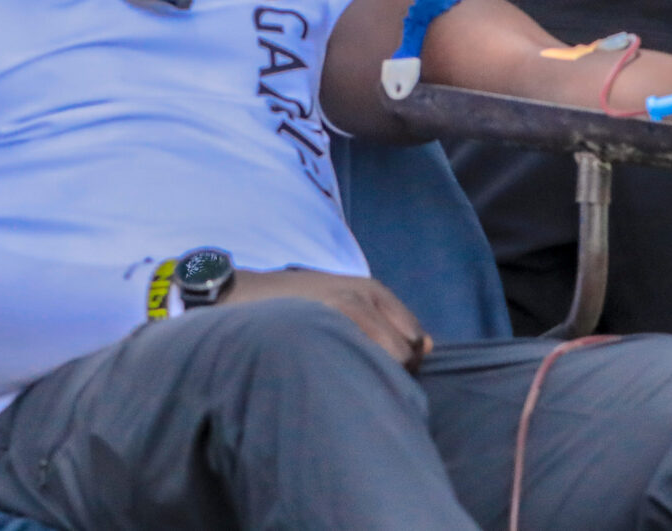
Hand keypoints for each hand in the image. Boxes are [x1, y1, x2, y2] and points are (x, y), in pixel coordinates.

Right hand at [218, 268, 431, 370]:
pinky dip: (353, 380)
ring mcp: (343, 314)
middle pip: (406, 354)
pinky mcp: (322, 332)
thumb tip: (431, 347)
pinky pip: (357, 369)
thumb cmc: (296, 304)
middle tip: (357, 378)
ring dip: (372, 378)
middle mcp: (363, 298)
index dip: (402, 361)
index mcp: (372, 290)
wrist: (240, 296)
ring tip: (343, 380)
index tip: (374, 369)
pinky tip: (332, 380)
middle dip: (392, 372)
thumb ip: (385, 320)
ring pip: (386, 365)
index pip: (415, 338)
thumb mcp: (344, 299)